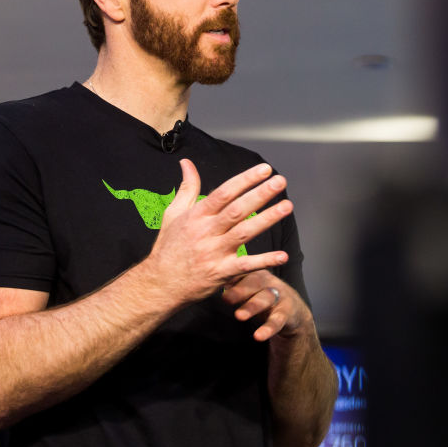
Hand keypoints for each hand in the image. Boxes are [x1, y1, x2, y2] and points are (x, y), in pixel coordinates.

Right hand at [145, 159, 293, 303]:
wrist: (160, 283)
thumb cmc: (168, 247)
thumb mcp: (173, 214)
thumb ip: (186, 188)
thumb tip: (187, 163)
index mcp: (196, 216)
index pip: (224, 193)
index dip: (245, 180)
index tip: (263, 169)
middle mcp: (206, 232)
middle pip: (237, 210)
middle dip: (260, 194)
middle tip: (280, 181)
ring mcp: (214, 253)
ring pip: (244, 233)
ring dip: (267, 220)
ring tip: (287, 206)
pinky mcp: (221, 273)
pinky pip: (245, 266)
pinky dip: (264, 261)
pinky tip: (282, 255)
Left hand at [222, 270, 311, 341]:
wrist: (292, 311)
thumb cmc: (263, 297)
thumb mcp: (249, 289)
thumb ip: (233, 284)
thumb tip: (211, 281)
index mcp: (257, 274)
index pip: (244, 271)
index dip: (231, 275)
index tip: (217, 280)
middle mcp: (269, 282)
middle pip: (255, 283)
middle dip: (240, 290)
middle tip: (225, 298)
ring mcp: (280, 296)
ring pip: (265, 299)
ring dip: (252, 307)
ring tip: (239, 316)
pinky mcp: (287, 312)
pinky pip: (277, 320)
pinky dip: (267, 329)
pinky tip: (258, 336)